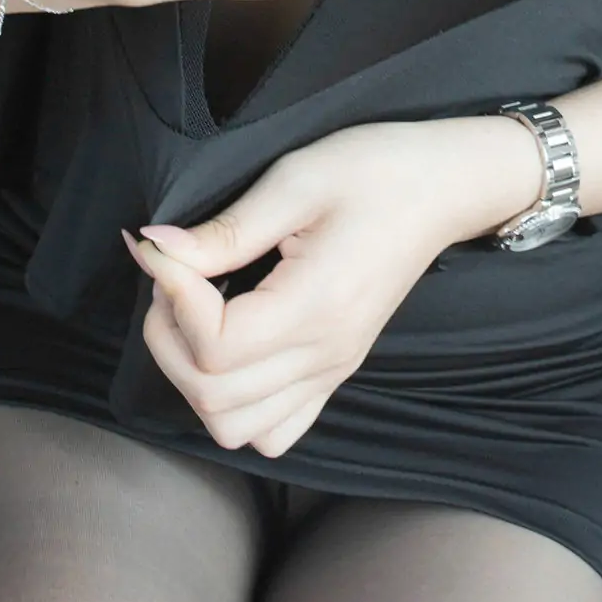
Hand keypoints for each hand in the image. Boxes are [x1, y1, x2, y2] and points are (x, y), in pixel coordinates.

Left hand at [118, 115, 540, 456]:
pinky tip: (230, 348)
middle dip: (169, 337)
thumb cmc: (378, 171)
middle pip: (214, 396)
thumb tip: (155, 248)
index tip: (167, 249)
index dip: (173, 298)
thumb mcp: (298, 179)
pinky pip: (273, 431)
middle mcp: (325, 354)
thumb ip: (226, 229)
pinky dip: (236, 405)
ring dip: (195, 377)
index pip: (217, 346)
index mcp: (318, 306)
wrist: (445, 187)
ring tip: (194, 315)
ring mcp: (332, 370)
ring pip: (235, 427)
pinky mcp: (335, 371)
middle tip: (176, 276)